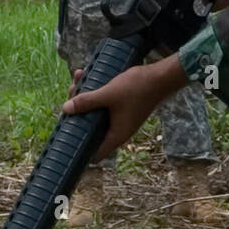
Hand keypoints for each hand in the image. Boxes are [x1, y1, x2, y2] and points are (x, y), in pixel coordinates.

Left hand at [62, 57, 187, 160]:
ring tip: (79, 80)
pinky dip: (96, 93)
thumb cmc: (138, 88)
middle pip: (91, 128)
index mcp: (116, 135)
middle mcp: (118, 130)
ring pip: (96, 113)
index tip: (66, 137)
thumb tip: (66, 109)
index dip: (80, 149)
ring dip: (86, 98)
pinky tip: (89, 75)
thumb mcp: (109, 94)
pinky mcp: (123, 107)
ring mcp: (121, 118)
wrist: (162, 76)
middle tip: (71, 96)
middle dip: (78, 112)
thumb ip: (87, 101)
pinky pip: (104, 103)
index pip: (95, 153)